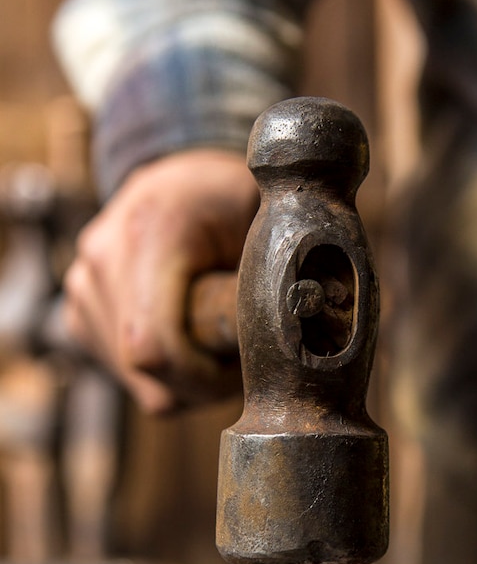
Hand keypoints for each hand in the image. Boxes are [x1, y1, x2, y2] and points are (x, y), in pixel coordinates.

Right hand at [64, 149, 258, 412]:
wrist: (179, 181)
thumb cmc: (230, 200)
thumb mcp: (268, 219)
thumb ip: (275, 272)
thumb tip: (311, 324)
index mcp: (151, 232)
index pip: (154, 347)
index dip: (203, 376)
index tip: (240, 365)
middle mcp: (103, 258)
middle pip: (144, 371)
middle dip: (199, 382)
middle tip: (236, 356)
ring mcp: (84, 285)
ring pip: (134, 380)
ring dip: (182, 379)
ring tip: (212, 336)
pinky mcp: (78, 309)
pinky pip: (121, 373)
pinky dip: (159, 372)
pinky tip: (183, 334)